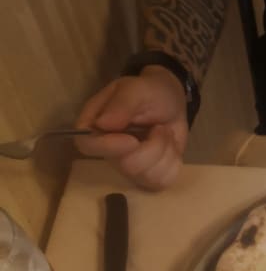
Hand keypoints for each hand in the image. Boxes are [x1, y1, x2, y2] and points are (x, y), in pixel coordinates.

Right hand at [74, 67, 188, 189]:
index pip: (88, 146)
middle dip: (152, 147)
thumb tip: (102, 124)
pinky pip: (163, 181)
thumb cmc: (150, 92)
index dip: (109, 148)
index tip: (132, 140)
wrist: (173, 103)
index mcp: (96, 126)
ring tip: (163, 133)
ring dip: (165, 151)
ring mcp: (129, 167)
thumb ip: (120, 105)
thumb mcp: (136, 89)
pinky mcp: (149, 177)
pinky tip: (170, 147)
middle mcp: (110, 151)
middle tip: (159, 127)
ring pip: (147, 176)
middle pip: (127, 167)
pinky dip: (173, 162)